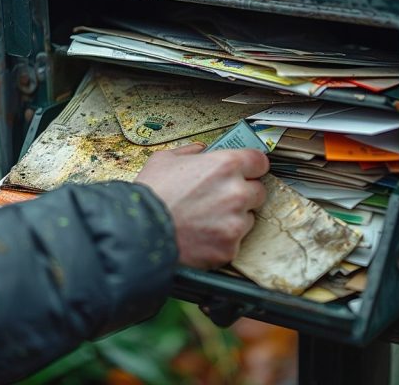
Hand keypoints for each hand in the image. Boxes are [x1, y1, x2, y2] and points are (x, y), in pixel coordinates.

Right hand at [135, 143, 269, 268]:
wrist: (138, 233)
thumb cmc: (150, 196)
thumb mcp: (164, 160)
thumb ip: (189, 152)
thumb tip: (200, 150)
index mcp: (226, 166)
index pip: (260, 162)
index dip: (251, 166)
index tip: (247, 171)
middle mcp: (236, 193)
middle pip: (258, 191)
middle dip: (243, 193)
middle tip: (219, 198)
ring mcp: (235, 223)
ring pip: (248, 217)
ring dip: (234, 218)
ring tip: (206, 218)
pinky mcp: (229, 247)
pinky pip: (235, 241)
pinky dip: (222, 240)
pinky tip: (202, 234)